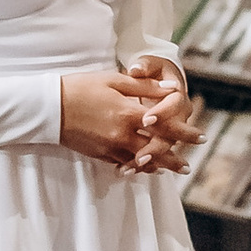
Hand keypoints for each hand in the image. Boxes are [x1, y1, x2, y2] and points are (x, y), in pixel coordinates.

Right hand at [60, 63, 195, 169]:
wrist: (50, 107)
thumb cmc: (81, 87)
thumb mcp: (114, 80)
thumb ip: (144, 87)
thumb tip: (171, 89)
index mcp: (129, 113)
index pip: (166, 125)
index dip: (185, 132)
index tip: (201, 137)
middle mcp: (123, 134)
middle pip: (157, 150)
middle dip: (175, 158)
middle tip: (188, 166)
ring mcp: (111, 147)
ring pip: (141, 162)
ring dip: (158, 167)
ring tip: (172, 170)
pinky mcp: (100, 154)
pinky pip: (124, 164)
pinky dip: (137, 167)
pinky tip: (144, 168)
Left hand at [123, 60, 200, 174]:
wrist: (165, 82)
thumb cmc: (155, 71)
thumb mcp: (151, 64)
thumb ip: (144, 67)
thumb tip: (136, 69)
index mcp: (177, 94)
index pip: (174, 105)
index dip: (162, 113)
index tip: (146, 119)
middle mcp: (179, 115)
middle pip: (171, 134)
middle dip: (156, 147)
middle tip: (140, 157)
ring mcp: (172, 130)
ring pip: (163, 148)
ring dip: (147, 160)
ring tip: (129, 167)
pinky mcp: (162, 139)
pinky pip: (154, 154)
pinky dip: (140, 163)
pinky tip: (124, 169)